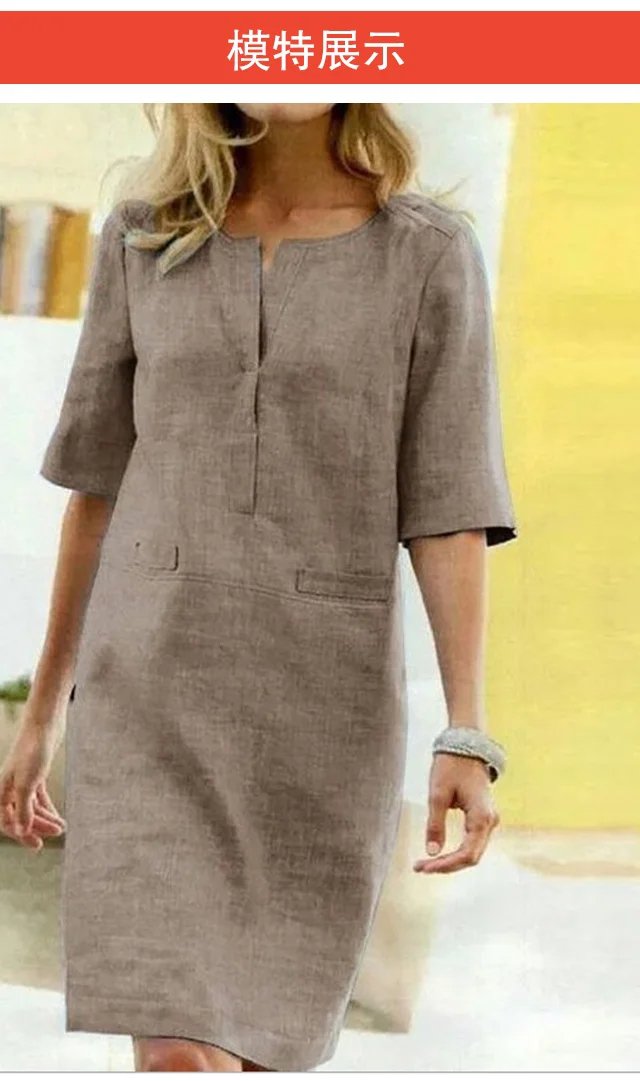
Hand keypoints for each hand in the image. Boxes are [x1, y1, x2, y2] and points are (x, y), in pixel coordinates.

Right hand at [0, 719, 65, 850]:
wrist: (44, 723)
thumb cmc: (32, 750)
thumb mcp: (28, 784)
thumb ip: (23, 809)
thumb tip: (20, 831)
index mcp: (2, 790)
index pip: (7, 820)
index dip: (21, 834)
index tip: (37, 845)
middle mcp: (10, 787)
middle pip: (21, 815)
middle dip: (37, 827)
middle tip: (55, 835)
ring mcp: (24, 780)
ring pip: (32, 807)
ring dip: (46, 818)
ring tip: (62, 827)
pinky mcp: (36, 774)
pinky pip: (39, 798)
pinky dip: (48, 808)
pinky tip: (58, 817)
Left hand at [413, 751, 499, 873]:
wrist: (466, 745)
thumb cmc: (451, 766)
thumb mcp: (438, 794)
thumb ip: (435, 824)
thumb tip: (432, 852)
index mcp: (482, 817)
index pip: (467, 855)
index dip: (446, 865)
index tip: (423, 867)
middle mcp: (490, 822)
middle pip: (471, 857)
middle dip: (446, 866)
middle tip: (419, 868)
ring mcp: (488, 820)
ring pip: (472, 851)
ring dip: (450, 861)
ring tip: (425, 865)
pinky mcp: (482, 818)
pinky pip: (471, 842)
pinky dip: (456, 851)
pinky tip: (438, 855)